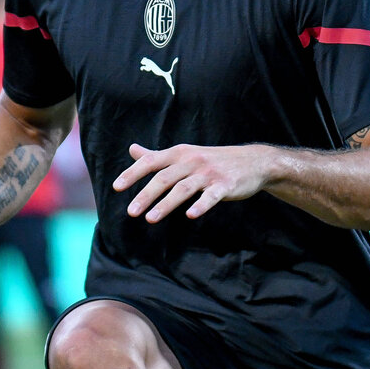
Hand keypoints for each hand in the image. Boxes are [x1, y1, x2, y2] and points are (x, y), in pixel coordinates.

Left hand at [113, 143, 272, 222]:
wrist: (252, 161)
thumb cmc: (212, 160)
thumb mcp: (184, 154)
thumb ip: (157, 155)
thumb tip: (132, 150)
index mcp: (179, 153)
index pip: (151, 161)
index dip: (133, 173)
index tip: (117, 187)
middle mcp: (192, 161)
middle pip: (164, 178)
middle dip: (145, 195)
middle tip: (131, 212)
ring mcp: (209, 173)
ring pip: (183, 188)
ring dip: (166, 204)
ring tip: (150, 219)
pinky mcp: (225, 185)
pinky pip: (211, 196)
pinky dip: (200, 205)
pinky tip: (190, 215)